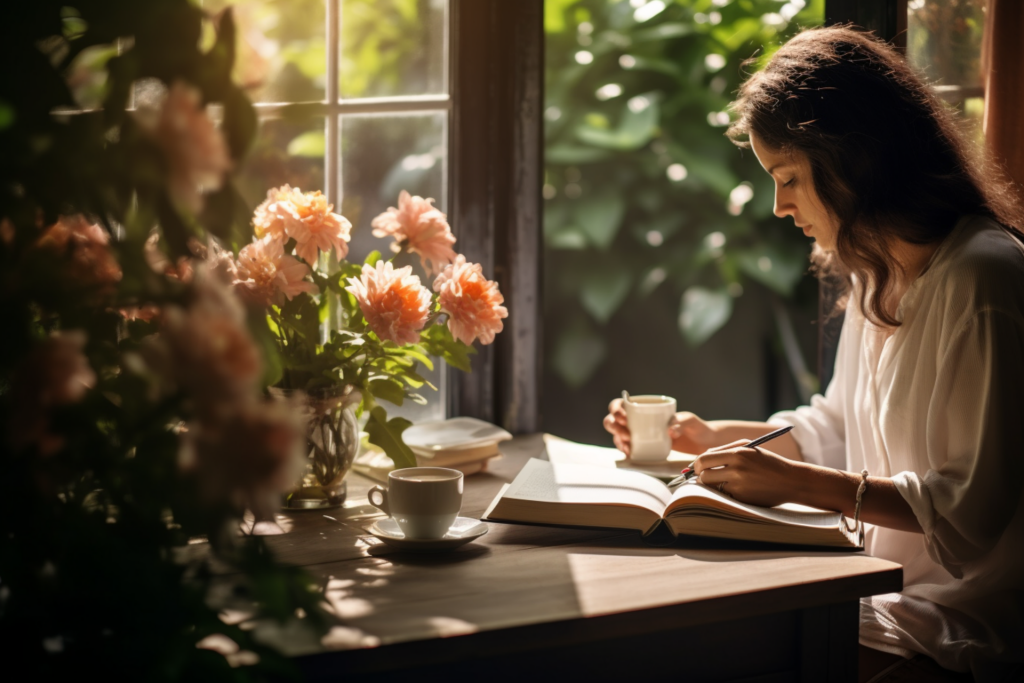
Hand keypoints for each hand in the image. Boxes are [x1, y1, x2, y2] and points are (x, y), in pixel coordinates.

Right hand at [603, 401, 714, 456]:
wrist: (702, 444)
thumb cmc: (696, 427)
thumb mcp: (691, 420)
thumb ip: (682, 421)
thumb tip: (669, 430)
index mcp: (645, 407)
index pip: (622, 403)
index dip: (616, 409)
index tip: (624, 417)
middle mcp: (638, 420)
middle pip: (614, 419)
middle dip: (613, 425)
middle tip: (626, 433)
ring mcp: (639, 434)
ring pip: (617, 434)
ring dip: (618, 439)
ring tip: (628, 446)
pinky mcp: (643, 448)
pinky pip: (627, 448)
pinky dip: (624, 450)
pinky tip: (629, 453)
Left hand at [692, 440, 807, 507]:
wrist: (791, 481)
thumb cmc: (767, 462)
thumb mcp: (748, 448)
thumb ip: (723, 450)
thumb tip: (701, 459)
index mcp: (737, 454)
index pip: (703, 459)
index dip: (697, 465)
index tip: (699, 467)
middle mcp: (737, 470)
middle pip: (703, 476)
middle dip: (702, 476)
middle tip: (706, 476)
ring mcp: (740, 486)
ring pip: (711, 488)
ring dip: (712, 486)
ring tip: (721, 482)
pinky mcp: (743, 499)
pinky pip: (723, 497)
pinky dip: (725, 494)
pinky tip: (735, 490)